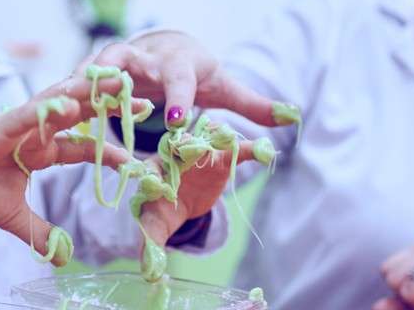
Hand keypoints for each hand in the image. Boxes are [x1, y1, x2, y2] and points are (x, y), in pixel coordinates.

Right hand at [0, 76, 143, 264]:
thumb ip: (38, 232)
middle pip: (80, 114)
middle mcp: (34, 132)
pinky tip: (72, 102)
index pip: (81, 146)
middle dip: (111, 106)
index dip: (108, 149)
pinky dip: (49, 109)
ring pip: (59, 103)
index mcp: (39, 150)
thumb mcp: (12, 217)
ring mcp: (17, 126)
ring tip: (117, 81)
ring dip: (89, 91)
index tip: (135, 154)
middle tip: (145, 100)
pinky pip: (27, 116)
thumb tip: (63, 256)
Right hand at [78, 31, 282, 127]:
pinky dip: (69, 86)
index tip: (177, 122)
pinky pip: (83, 75)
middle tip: (103, 90)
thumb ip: (253, 104)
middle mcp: (148, 58)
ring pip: (99, 62)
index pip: (180, 81)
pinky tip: (51, 104)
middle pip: (129, 59)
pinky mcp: (103, 67)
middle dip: (116, 73)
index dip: (179, 99)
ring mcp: (123, 59)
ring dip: (83, 77)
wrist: (170, 48)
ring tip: (64, 96)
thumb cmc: (199, 72)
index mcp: (179, 64)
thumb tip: (293, 115)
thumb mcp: (224, 86)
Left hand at [137, 139, 259, 247]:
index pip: (150, 168)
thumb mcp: (156, 224)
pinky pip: (236, 150)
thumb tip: (151, 274)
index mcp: (153, 170)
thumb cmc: (163, 210)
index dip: (153, 173)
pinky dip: (249, 149)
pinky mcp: (221, 157)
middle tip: (187, 148)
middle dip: (183, 146)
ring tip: (228, 143)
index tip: (157, 181)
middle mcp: (174, 154)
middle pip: (178, 146)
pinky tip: (263, 152)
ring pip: (207, 139)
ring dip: (216, 138)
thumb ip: (152, 242)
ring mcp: (198, 152)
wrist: (183, 199)